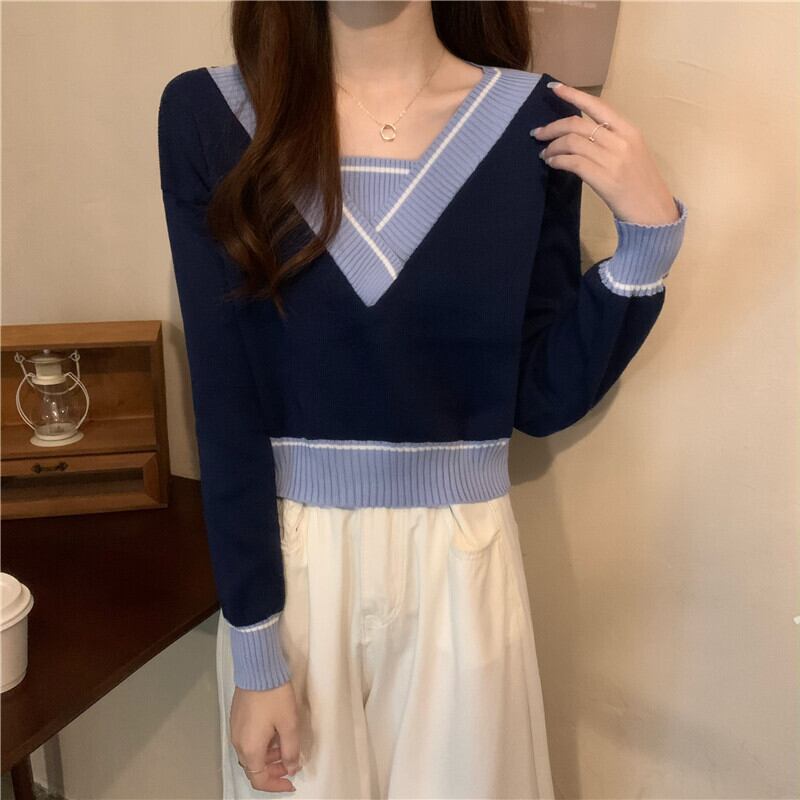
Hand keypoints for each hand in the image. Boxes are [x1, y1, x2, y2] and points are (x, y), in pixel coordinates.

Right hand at [230, 680, 302, 792]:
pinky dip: (261, 743)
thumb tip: (292, 766)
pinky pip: (248, 740)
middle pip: (254, 767)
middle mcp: (239, 742)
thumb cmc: (273, 694)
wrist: (257, 668)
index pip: (259, 779)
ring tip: (285, 746)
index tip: (290, 782)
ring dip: (268, 756)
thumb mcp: (289, 724)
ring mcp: (236, 729)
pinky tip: (275, 732)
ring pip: (251, 753)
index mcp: (250, 748)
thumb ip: (291, 750)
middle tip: (291, 764)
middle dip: (273, 770)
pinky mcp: (237, 718)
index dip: (276, 784)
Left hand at [532, 81, 679, 225]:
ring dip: (552, 147)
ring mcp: (613, 160)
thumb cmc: (641, 183)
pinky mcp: (604, 178)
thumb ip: (610, 140)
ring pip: (572, 142)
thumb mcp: (631, 152)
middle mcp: (621, 141)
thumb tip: (579, 134)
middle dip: (552, 127)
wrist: (653, 211)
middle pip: (578, 124)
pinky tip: (552, 164)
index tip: (554, 88)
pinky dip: (558, 161)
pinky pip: (573, 163)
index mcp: (629, 130)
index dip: (573, 94)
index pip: (597, 105)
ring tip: (545, 154)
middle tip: (538, 133)